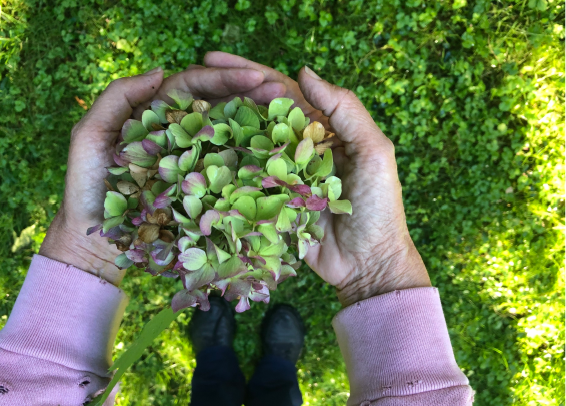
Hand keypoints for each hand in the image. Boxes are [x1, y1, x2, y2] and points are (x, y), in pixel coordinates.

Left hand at [40, 66, 286, 285]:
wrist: (93, 240)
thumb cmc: (87, 186)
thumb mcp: (91, 134)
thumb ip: (119, 97)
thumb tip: (162, 70)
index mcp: (157, 114)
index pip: (194, 87)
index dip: (224, 78)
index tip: (255, 76)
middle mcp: (180, 134)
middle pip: (220, 106)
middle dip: (251, 95)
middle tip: (281, 92)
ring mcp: (193, 163)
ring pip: (229, 135)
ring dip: (258, 123)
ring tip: (288, 115)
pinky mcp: (201, 192)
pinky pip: (228, 173)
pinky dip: (252, 161)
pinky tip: (275, 154)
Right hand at [204, 52, 430, 305]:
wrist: (368, 264)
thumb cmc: (379, 208)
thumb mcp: (374, 152)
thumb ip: (345, 110)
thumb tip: (303, 71)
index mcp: (323, 130)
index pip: (284, 92)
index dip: (252, 74)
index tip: (218, 62)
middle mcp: (297, 148)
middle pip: (259, 113)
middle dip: (228, 92)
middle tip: (194, 74)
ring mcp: (280, 176)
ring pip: (246, 144)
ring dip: (219, 126)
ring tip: (187, 108)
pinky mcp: (268, 204)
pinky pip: (244, 181)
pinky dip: (223, 168)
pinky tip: (197, 154)